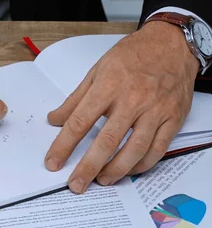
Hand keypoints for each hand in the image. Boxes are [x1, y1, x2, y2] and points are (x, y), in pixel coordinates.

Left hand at [44, 21, 199, 192]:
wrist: (172, 44)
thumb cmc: (133, 56)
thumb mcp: (97, 70)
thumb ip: (75, 99)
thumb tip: (55, 119)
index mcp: (108, 86)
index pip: (80, 122)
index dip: (64, 145)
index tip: (53, 162)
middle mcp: (133, 100)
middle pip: (106, 141)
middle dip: (88, 167)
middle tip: (76, 184)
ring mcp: (155, 111)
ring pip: (134, 150)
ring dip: (116, 171)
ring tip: (101, 180)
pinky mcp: (173, 119)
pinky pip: (157, 149)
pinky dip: (142, 165)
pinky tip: (128, 170)